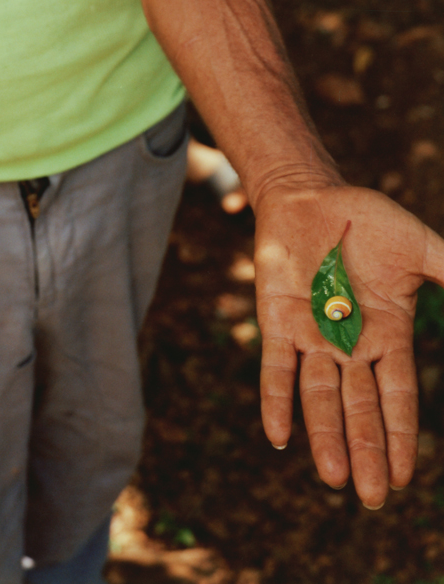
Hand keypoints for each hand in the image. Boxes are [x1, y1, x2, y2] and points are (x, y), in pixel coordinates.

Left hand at [255, 183, 443, 508]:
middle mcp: (348, 345)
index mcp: (386, 335)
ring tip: (333, 480)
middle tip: (372, 498)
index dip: (400, 435)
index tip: (405, 477)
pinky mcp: (276, 322)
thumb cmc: (367, 221)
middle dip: (365, 452)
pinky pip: (276, 368)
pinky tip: (277, 435)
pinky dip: (276, 400)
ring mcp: (311, 336)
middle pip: (359, 408)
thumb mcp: (418, 248)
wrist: (311, 195)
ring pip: (319, 398)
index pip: (397, 396)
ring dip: (325, 437)